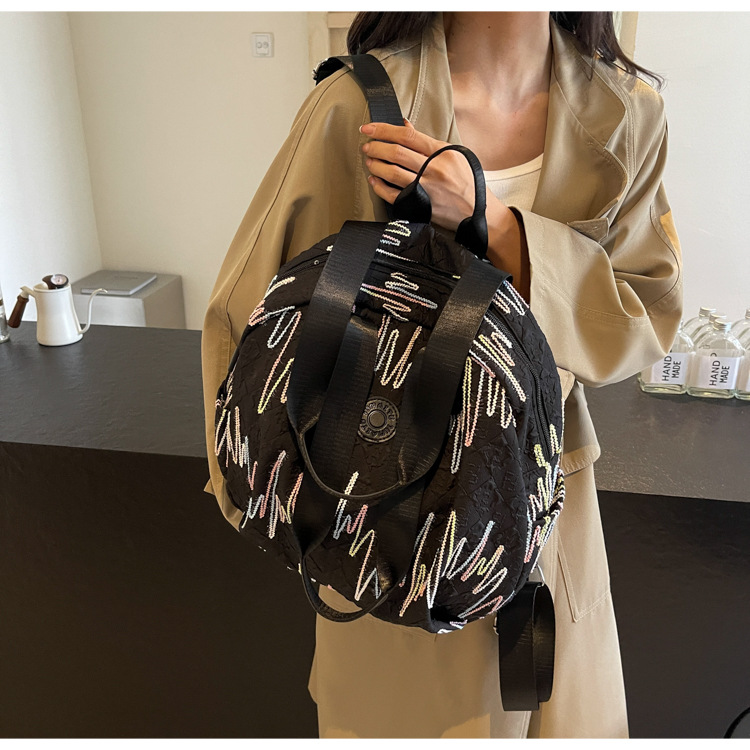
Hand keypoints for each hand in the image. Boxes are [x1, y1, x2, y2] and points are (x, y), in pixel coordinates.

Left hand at [360, 120, 476, 232]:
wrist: (478, 211)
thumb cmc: (467, 181)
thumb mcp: (454, 154)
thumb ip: (428, 141)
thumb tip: (404, 125)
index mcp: (441, 152)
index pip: (407, 135)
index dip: (384, 130)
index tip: (368, 128)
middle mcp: (433, 168)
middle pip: (397, 153)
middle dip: (376, 147)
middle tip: (367, 145)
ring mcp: (426, 188)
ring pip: (393, 172)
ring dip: (376, 165)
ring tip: (369, 160)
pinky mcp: (421, 205)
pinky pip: (394, 195)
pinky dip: (380, 187)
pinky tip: (374, 180)